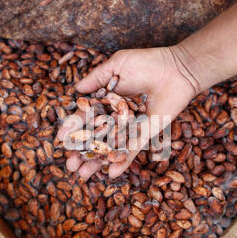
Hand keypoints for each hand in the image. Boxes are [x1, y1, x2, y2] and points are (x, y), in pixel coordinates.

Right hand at [58, 46, 198, 179]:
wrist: (177, 69)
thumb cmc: (147, 62)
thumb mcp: (117, 65)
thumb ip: (96, 78)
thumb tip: (76, 90)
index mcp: (107, 101)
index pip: (86, 118)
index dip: (73, 129)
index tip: (60, 140)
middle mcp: (117, 117)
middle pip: (96, 138)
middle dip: (82, 152)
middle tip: (70, 165)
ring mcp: (131, 127)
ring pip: (111, 147)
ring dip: (97, 162)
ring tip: (82, 175)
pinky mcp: (146, 134)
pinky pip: (133, 149)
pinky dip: (123, 161)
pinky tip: (111, 173)